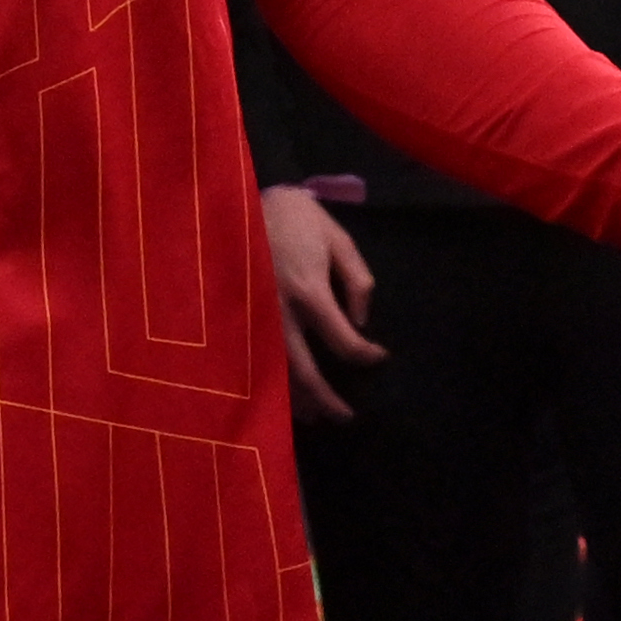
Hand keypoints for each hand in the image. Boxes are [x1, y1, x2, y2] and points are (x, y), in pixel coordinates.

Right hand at [261, 182, 383, 421]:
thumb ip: (357, 279)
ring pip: (278, 374)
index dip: (366, 355)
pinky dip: (273, 385)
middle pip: (305, 371)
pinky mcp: (241, 321)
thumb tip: (361, 321)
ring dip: (299, 401)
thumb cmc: (297, 219)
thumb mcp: (339, 238)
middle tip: (348, 417)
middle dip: (328, 399)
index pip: (343, 341)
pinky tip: (285, 398)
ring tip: (319, 417)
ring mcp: (256, 321)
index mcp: (309, 291)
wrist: (243, 203)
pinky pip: (258, 362)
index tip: (379, 358)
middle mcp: (281, 314)